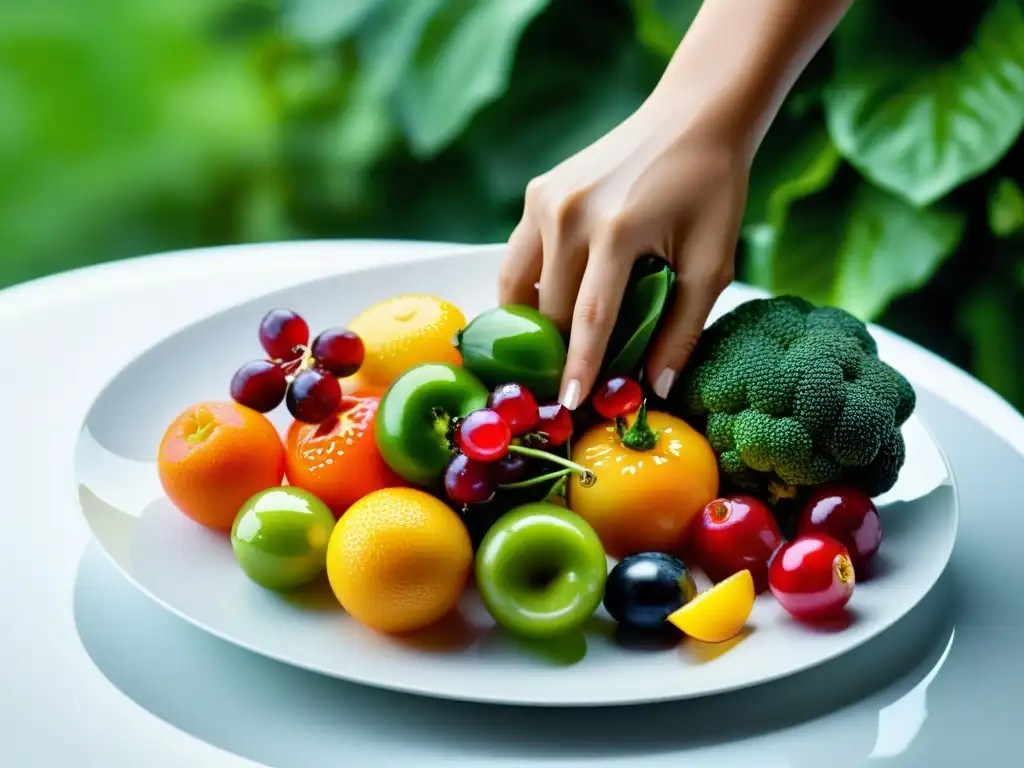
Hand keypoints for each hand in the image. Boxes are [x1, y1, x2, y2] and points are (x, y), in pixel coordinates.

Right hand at [497, 103, 748, 408]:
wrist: (694, 118)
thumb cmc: (711, 189)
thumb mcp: (712, 262)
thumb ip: (683, 328)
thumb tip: (656, 386)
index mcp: (618, 230)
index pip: (590, 317)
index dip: (579, 366)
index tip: (569, 404)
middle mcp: (570, 213)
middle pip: (548, 307)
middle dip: (556, 350)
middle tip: (570, 383)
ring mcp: (546, 199)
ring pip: (518, 284)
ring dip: (531, 322)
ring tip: (550, 351)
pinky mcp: (537, 192)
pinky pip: (519, 256)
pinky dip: (528, 287)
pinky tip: (550, 306)